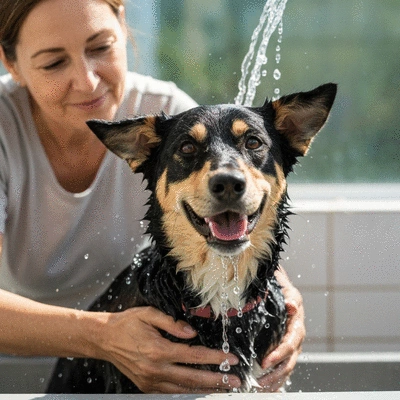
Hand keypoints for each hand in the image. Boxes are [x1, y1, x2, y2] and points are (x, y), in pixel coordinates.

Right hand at [100, 306, 240, 392]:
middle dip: (217, 380)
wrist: (104, 339)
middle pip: (193, 378)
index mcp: (158, 349)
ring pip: (183, 390)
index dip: (215, 358)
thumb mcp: (149, 314)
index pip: (194, 355)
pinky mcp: (145, 386)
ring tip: (222, 389)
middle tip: (235, 382)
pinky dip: (187, 393)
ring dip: (205, 389)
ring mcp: (150, 381)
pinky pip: (170, 393)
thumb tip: (193, 332)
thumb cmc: (127, 323)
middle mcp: (155, 369)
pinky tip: (198, 390)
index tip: (231, 358)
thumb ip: (172, 323)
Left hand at [257, 269, 304, 391]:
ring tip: (260, 389)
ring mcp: (292, 348)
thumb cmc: (285, 293)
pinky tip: (266, 389)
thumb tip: (291, 305)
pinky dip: (275, 381)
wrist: (286, 295)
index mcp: (297, 327)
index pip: (289, 345)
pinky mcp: (286, 352)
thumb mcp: (288, 292)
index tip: (265, 362)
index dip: (278, 355)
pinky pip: (283, 369)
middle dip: (275, 374)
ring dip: (274, 381)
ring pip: (286, 369)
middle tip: (259, 382)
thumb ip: (290, 299)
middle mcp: (296, 341)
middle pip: (288, 363)